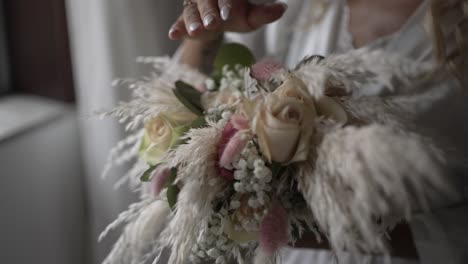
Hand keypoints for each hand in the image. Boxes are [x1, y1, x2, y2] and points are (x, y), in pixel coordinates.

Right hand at [168, 0, 286, 39]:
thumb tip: (282, 8)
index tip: (229, 15)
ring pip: (192, 11)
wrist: (219, 22)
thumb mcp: (252, 17)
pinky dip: (176, 28)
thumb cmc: (237, 15)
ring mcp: (195, 6)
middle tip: (213, 24)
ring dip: (192, 21)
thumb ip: (264, 13)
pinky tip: (173, 35)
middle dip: (209, 13)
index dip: (226, 4)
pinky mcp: (185, 18)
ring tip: (195, 31)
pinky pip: (179, 21)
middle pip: (206, 2)